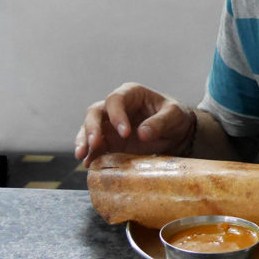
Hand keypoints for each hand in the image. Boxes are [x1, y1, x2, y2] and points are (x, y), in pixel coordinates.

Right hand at [74, 82, 195, 166]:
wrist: (176, 132)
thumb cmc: (175, 117)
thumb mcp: (174, 115)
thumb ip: (160, 122)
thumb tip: (142, 134)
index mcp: (131, 94)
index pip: (115, 99)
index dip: (116, 115)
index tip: (125, 133)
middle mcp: (116, 107)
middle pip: (95, 112)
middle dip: (92, 128)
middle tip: (95, 144)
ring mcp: (110, 124)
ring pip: (89, 128)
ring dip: (84, 142)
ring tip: (82, 156)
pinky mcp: (110, 141)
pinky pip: (95, 146)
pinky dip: (90, 154)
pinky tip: (88, 164)